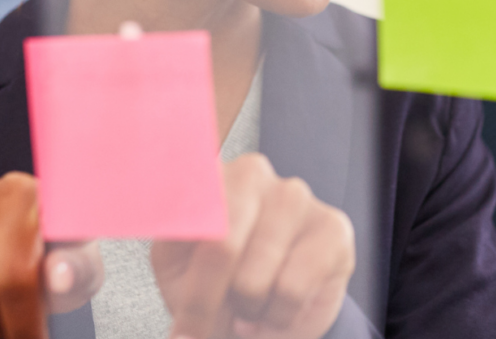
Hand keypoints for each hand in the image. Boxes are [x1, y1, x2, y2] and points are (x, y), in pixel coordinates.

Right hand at [0, 174, 104, 337]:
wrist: (27, 224)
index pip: (15, 277)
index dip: (25, 322)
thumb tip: (60, 278)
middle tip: (21, 325)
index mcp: (29, 196)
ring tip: (3, 300)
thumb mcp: (79, 261)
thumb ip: (77, 269)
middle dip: (5, 324)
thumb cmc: (55, 246)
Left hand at [152, 154, 353, 338]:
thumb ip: (172, 249)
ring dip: (247, 310)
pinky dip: (278, 315)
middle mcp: (250, 173)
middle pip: (220, 247)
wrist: (270, 308)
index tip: (178, 322)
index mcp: (205, 177)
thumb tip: (164, 242)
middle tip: (205, 327)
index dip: (177, 270)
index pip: (181, 215)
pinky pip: (291, 289)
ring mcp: (294, 195)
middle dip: (207, 304)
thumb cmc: (219, 282)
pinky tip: (278, 307)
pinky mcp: (331, 226)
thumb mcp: (178, 268)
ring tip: (250, 307)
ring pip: (255, 277)